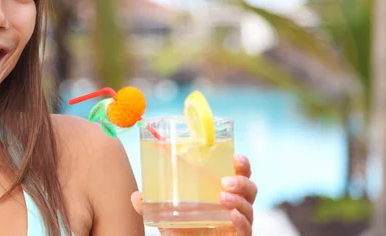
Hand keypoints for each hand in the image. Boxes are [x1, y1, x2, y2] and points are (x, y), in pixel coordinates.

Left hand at [131, 154, 256, 235]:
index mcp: (222, 192)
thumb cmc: (183, 231)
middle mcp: (235, 205)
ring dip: (239, 200)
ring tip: (223, 197)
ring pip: (250, 207)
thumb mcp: (166, 217)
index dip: (242, 164)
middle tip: (224, 181)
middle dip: (241, 181)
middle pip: (250, 188)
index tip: (235, 156)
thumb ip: (152, 206)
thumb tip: (135, 196)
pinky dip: (242, 221)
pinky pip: (247, 229)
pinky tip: (232, 216)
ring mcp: (238, 223)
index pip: (240, 174)